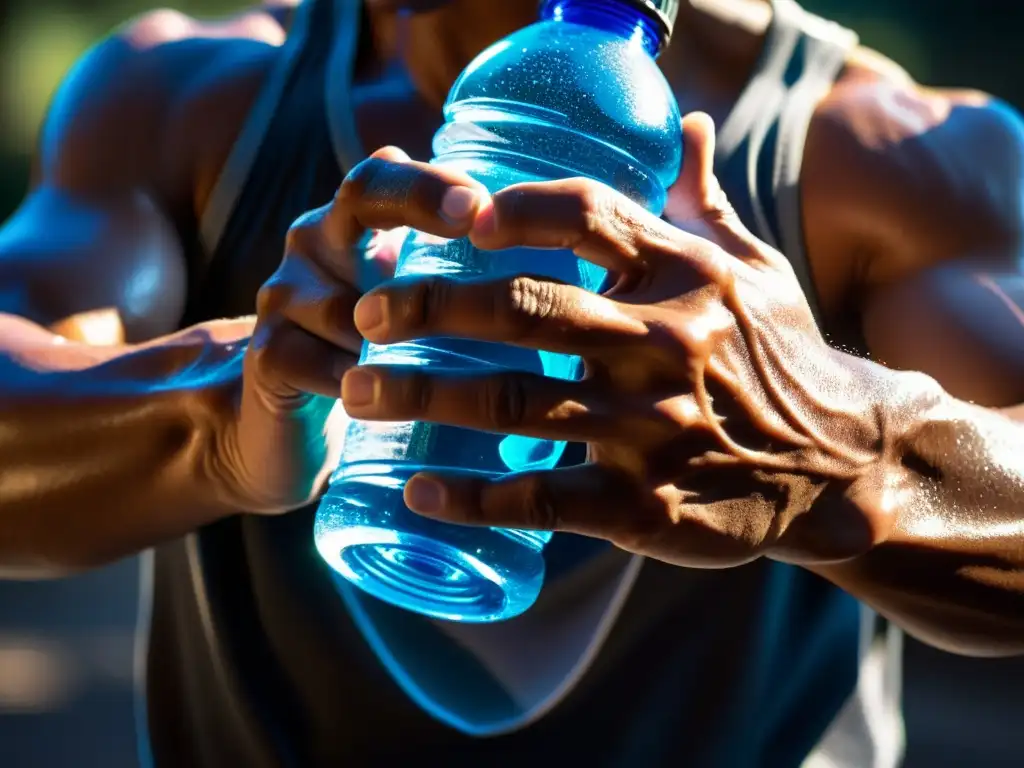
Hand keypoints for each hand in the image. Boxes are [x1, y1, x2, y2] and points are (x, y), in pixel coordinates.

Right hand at [209, 147, 487, 512]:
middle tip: (472, 219)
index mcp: (358, 223)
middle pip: (361, 193)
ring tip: (448, 370)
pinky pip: (319, 364)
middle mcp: (318, 240)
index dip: (435, 184)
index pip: (390, 174)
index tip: (483, 204)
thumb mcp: (422, 312)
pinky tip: (387, 404)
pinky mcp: (267, 353)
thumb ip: (467, 282)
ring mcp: (285, 294)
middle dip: (420, 201)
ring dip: (396, 337)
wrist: (296, 426)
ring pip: (347, 303)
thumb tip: (564, 269)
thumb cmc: (381, 358)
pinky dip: (359, 385)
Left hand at [341, 115, 898, 566]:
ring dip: (421, 396)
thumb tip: (686, 121)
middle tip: (366, 312)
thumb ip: (704, 199)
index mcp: (686, 274)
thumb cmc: (781, 357)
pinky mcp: (644, 506)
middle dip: (429, 306)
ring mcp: (651, 429)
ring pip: (510, 405)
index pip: (584, 215)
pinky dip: (470, 498)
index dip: (508, 208)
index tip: (453, 217)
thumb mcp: (755, 269)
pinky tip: (417, 488)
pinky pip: (539, 501)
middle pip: (522, 310)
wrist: (841, 465)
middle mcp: (664, 344)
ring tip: (357, 391)